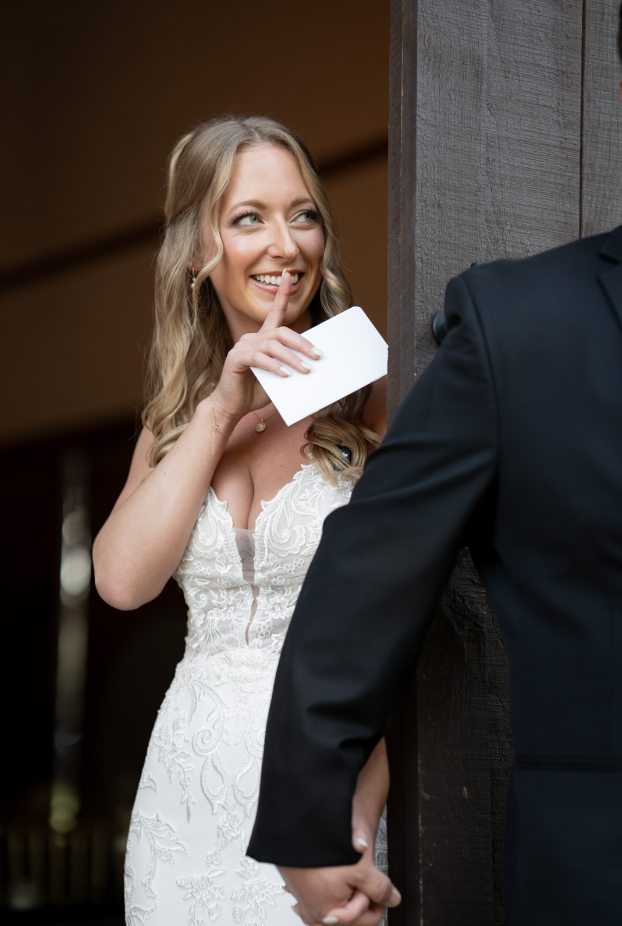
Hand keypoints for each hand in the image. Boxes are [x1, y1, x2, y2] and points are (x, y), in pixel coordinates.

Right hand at [209, 270, 320, 424]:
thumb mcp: (279, 377)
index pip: (274, 312)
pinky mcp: (236, 359)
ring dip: (292, 358)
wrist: (232, 407)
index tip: (289, 276)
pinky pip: (258, 358)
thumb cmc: (255, 392)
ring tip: (306, 370)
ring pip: (272, 345)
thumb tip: (314, 366)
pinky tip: (284, 375)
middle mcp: (252, 338)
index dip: (281, 294)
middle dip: (301, 343)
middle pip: (280, 332)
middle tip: (317, 356)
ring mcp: (242, 346)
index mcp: (262, 339)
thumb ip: (291, 367)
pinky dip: (273, 366)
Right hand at [280, 837, 400, 925]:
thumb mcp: (360, 868)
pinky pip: (323, 897)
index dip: (376, 898)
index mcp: (331, 914)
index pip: (368, 919)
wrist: (296, 830)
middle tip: (363, 874)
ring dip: (347, 891)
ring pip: (338, 905)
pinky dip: (333, 888)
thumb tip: (393, 900)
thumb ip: (380, 889)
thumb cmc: (323, 852)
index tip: (376, 881)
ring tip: (350, 870)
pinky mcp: (301, 892)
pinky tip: (336, 871)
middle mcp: (316, 914)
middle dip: (361, 895)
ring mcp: (306, 904)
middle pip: (352, 915)